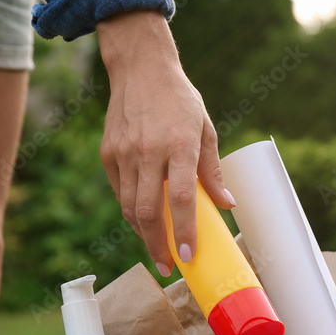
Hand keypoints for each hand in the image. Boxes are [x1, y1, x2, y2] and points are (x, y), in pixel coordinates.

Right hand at [96, 10, 233, 276]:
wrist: (140, 68)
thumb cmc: (180, 100)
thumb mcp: (205, 129)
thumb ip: (213, 171)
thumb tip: (227, 205)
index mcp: (180, 145)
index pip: (180, 199)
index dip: (183, 231)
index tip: (187, 256)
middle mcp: (149, 151)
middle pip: (147, 211)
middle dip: (157, 245)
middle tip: (167, 266)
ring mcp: (124, 152)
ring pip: (129, 207)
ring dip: (142, 234)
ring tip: (157, 248)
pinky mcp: (108, 153)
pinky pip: (119, 192)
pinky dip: (131, 212)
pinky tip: (143, 221)